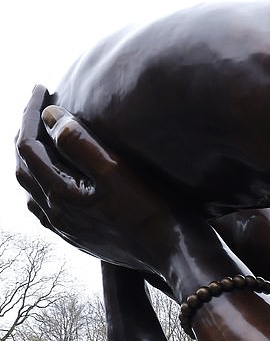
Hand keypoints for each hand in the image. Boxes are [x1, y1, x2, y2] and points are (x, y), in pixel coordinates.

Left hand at [15, 86, 201, 284]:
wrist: (173, 253)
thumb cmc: (150, 210)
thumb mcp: (114, 170)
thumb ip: (78, 142)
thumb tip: (49, 115)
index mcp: (60, 195)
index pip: (28, 146)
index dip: (31, 113)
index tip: (42, 87)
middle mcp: (58, 216)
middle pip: (24, 168)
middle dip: (28, 134)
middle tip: (40, 108)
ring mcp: (68, 230)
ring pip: (32, 191)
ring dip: (33, 161)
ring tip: (45, 138)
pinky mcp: (82, 239)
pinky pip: (47, 210)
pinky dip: (43, 186)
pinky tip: (56, 180)